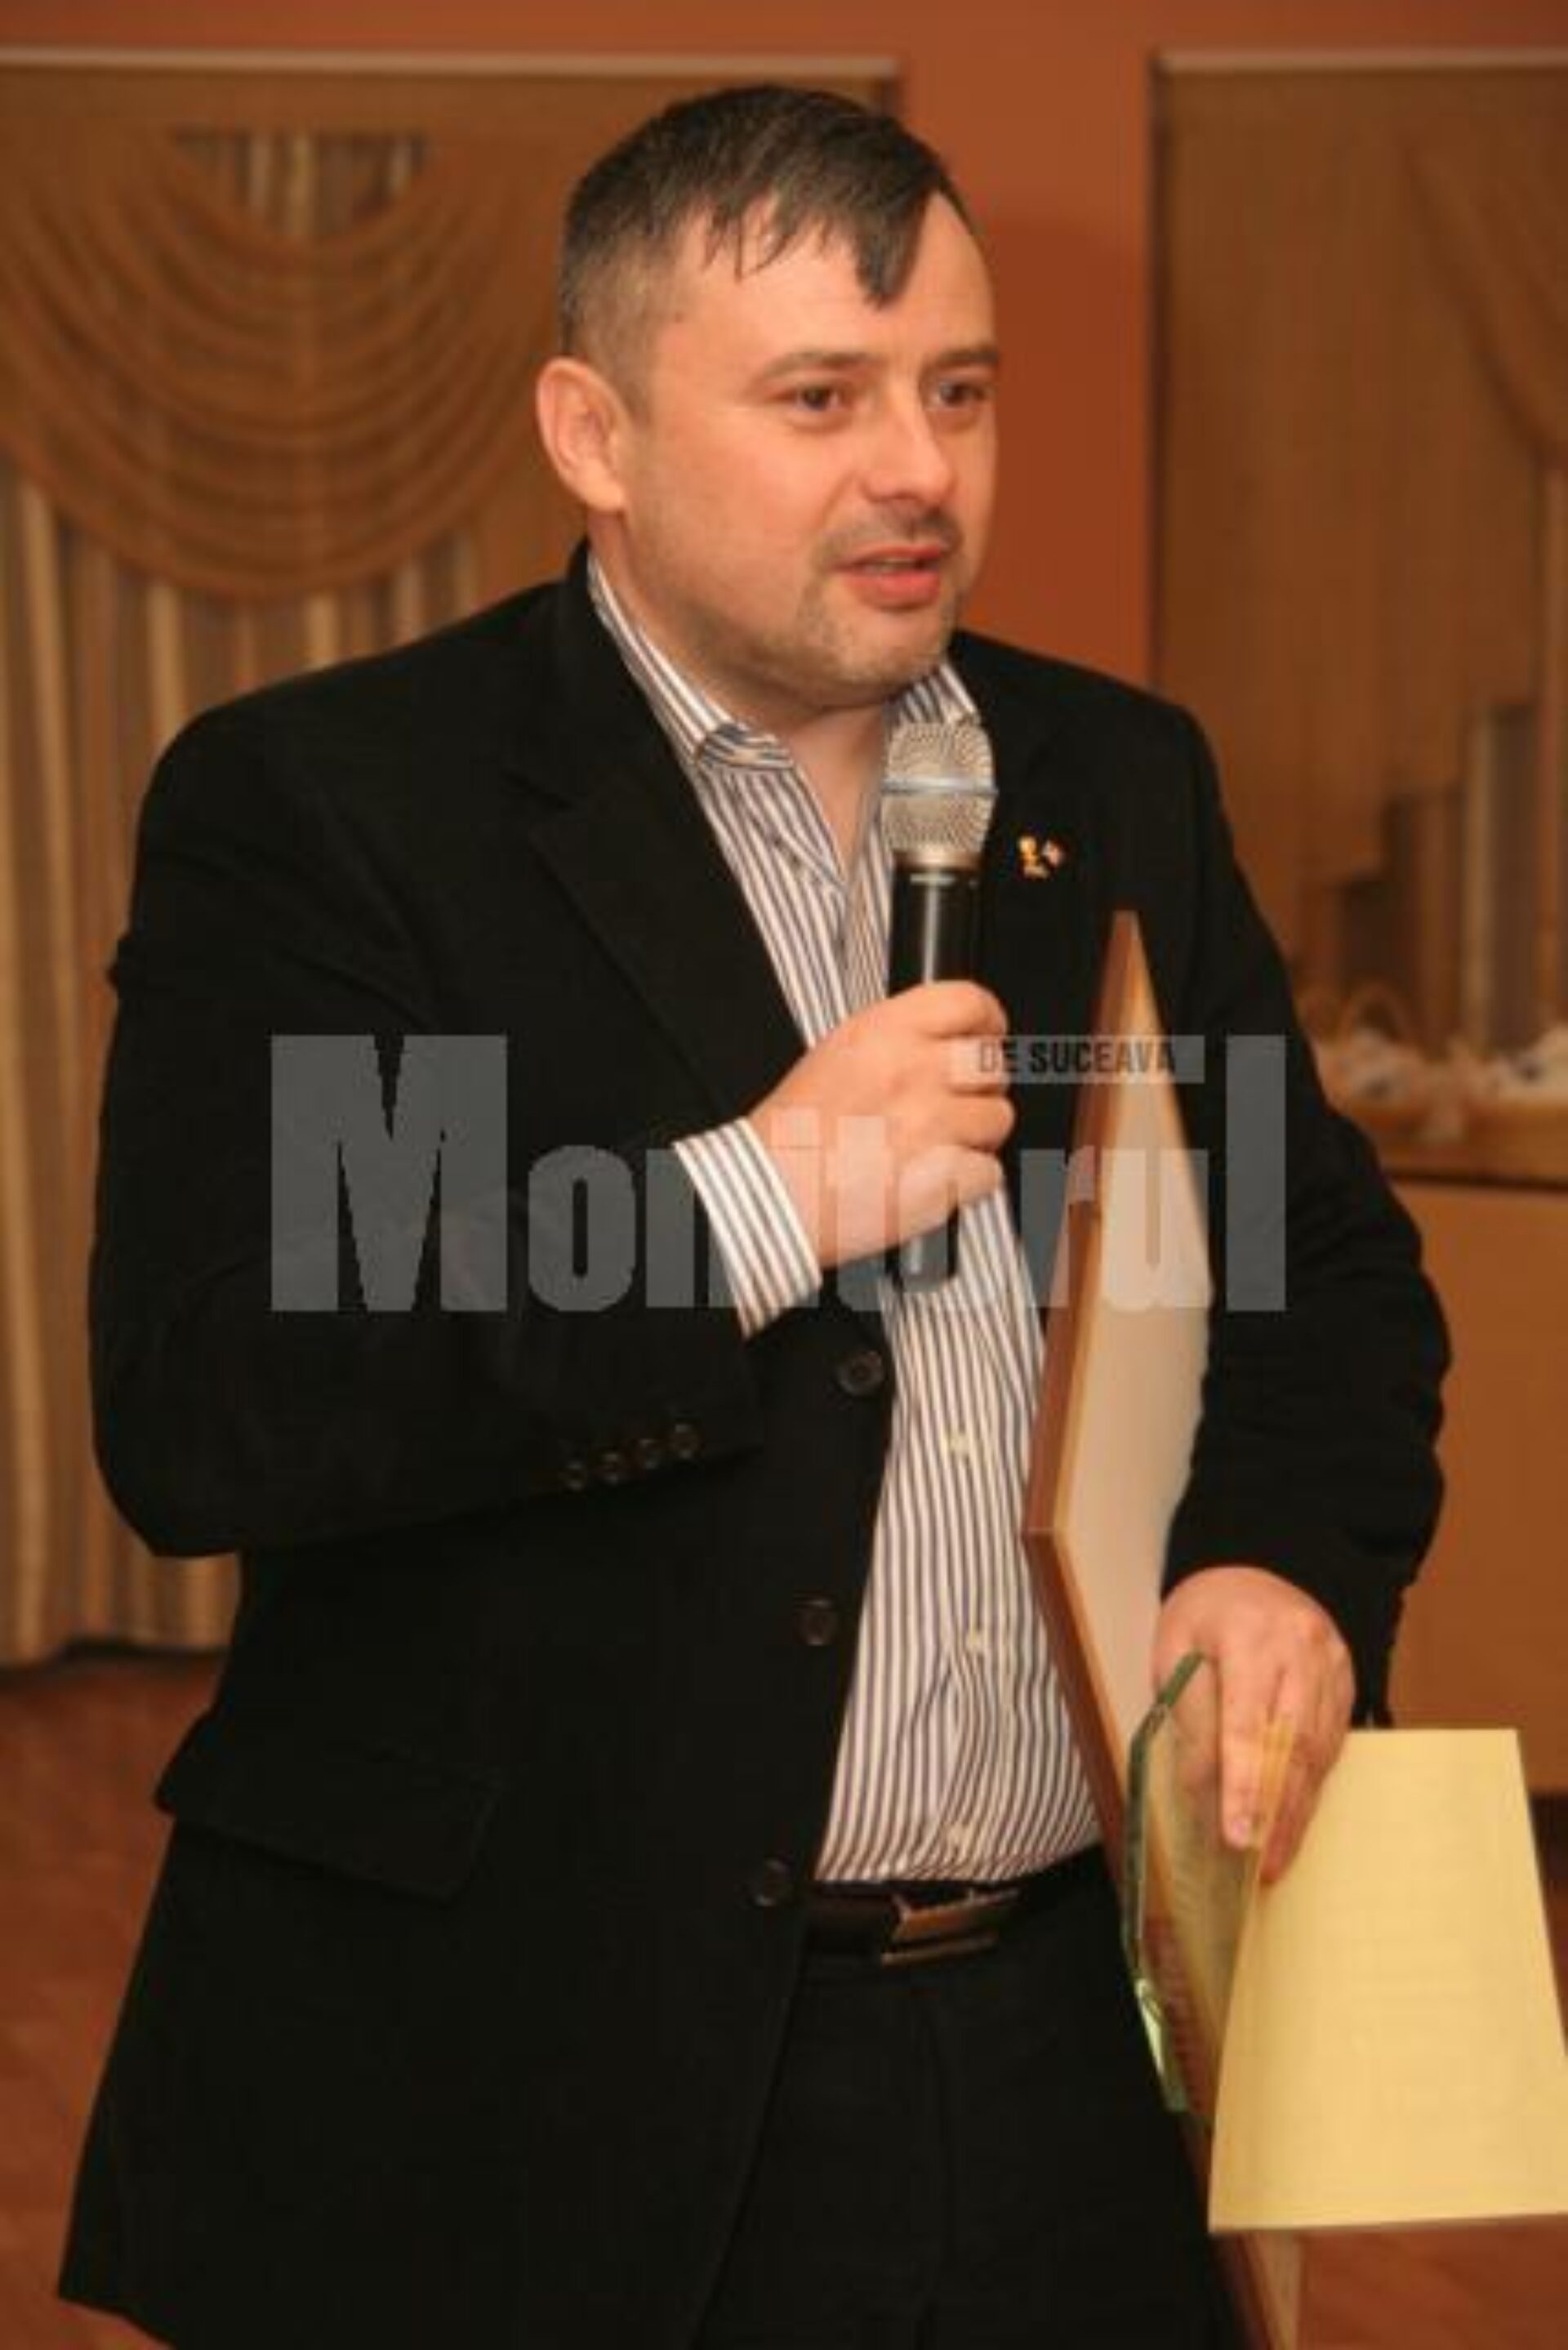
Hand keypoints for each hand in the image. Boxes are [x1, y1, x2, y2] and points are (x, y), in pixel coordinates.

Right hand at [747, 982, 1013, 1267]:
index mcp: (885, 1032)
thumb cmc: (792, 1136)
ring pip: (998, 1118)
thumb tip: (941, 1042)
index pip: (969, 1001)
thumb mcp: (835, 1054)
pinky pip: (988, 1172)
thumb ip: (895, 1041)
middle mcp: (916, 1070)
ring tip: (934, 1147)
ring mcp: (936, 1124)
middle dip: (981, 1085)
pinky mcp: (948, 1176)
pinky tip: (932, 1178)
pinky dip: (967, 1181)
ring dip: (975, 1135)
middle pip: (992, 1063)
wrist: (774, 1196)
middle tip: (955, 1102)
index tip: (987, 1033)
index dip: (987, 1020)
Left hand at [1152, 1565, 1353, 1883]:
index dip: (1244, 1785)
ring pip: (1320, 1749)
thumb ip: (1190, 1717)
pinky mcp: (1347, 1677)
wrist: (1254, 1566)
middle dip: (1279, 1812)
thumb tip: (1200, 1791)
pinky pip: (1333, 1739)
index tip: (1238, 1836)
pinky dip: (1313, 1780)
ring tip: (1278, 1854)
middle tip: (1263, 1866)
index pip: (1248, 1724)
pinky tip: (1298, 1813)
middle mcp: (1302, 1650)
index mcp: (1251, 1637)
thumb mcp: (1176, 1652)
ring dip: (1299, 1807)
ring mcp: (1332, 1663)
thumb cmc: (1205, 1612)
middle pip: (1294, 1745)